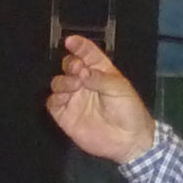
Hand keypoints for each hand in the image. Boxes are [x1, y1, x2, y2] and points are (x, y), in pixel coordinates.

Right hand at [47, 35, 155, 162]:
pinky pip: (53, 103)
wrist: (128, 140)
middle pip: (69, 65)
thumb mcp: (120, 89)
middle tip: (78, 70)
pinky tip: (64, 98)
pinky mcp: (66, 116)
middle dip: (70, 64)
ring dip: (63, 80)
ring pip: (58, 82)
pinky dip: (55, 98)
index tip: (70, 41)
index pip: (87, 53)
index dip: (78, 46)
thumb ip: (100, 78)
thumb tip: (82, 72)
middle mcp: (85, 83)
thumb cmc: (129, 111)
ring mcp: (74, 99)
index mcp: (100, 71)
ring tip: (74, 86)